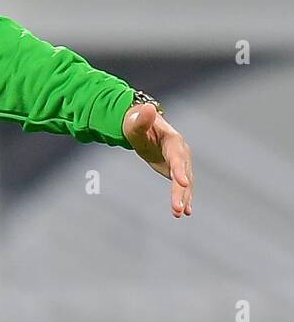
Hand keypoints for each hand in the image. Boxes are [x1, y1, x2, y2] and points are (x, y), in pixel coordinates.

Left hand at [122, 101, 192, 217]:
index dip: (179, 169)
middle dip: (181, 191)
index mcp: (173, 140)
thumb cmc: (137, 124)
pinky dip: (184, 198)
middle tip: (178, 208)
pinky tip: (184, 212)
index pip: (177, 157)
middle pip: (183, 173)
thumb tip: (148, 107)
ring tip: (180, 213)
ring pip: (185, 183)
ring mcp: (181, 162)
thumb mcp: (136, 123)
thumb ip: (142, 119)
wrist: (142, 127)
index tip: (183, 182)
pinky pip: (182, 186)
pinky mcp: (177, 171)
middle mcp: (181, 152)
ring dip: (183, 198)